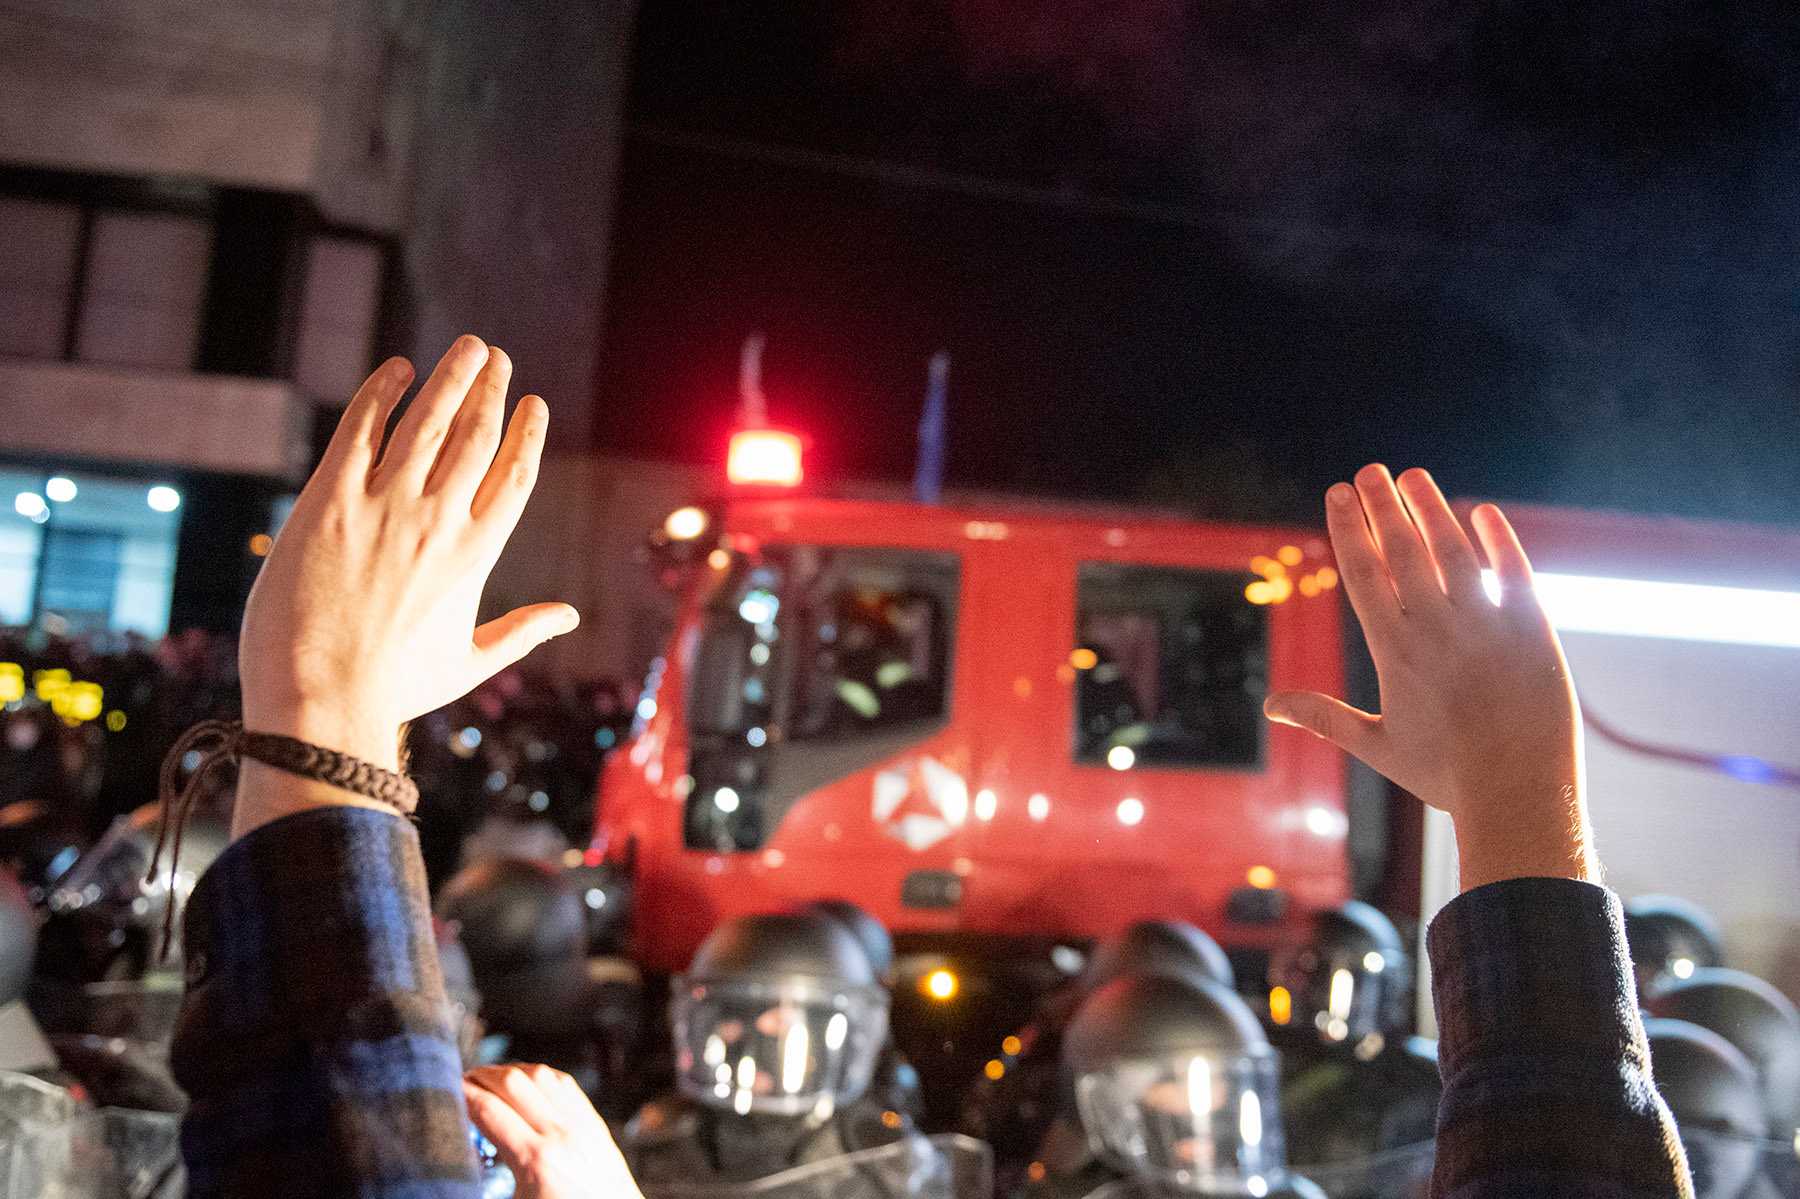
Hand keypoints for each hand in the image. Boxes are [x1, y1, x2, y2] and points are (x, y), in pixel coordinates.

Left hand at [235, 337, 576, 828]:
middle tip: (496, 358)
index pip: (515, 476)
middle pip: (476, 436)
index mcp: (478, 556)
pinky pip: (360, 429)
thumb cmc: (394, 689)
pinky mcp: (329, 502)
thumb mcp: (468, 663)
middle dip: (491, 390)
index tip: (532, 404)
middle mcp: (438, 522)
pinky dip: (382, 393)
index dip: (526, 434)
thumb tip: (568, 617)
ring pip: (427, 421)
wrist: (320, 701)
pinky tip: (397, 370)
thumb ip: (520, 631)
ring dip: (451, 377)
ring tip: (466, 348)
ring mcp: (383, 508)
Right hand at [464, 1064, 643, 1198]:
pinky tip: (527, 1083)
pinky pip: (566, 1084)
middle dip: (482, 1076)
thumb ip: (483, 1186)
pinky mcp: (595, 1125)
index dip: (462, 1096)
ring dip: (511, 1071)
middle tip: (462, 1082)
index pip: (489, 1111)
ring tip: (490, 1079)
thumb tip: (452, 1174)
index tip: (444, 1092)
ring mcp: (581, 1125)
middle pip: (513, 1083)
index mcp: (535, 1162)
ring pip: (541, 1076)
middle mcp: (560, 1134)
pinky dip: (541, 1076)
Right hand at [1262, 465, 1597, 890]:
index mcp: (1396, 652)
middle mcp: (1437, 628)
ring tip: (1413, 476)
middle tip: (1368, 470)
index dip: (1349, 529)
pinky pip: (1513, 571)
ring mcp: (1487, 624)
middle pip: (1404, 550)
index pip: (1365, 573)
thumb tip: (1271, 706)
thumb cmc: (1447, 775)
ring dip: (1432, 508)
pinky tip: (1484, 514)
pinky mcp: (1533, 628)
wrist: (1521, 793)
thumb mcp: (1378, 745)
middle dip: (1382, 505)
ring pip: (1454, 550)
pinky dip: (1498, 540)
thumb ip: (1325, 716)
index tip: (1336, 493)